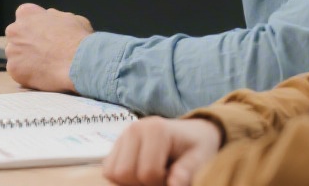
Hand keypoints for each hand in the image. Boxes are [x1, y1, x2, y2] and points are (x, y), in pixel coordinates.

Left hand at [4, 3, 91, 92]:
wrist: (78, 62)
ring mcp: (12, 51)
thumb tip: (49, 20)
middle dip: (28, 42)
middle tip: (44, 51)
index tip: (45, 34)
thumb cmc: (77, 38)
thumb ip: (53, 17)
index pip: (25, 17)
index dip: (36, 26)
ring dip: (26, 58)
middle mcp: (14, 30)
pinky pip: (18, 71)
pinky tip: (43, 74)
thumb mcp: (69, 17)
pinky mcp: (13, 69)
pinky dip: (28, 74)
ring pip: (16, 54)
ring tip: (46, 64)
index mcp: (26, 13)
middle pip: (17, 36)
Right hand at [103, 117, 221, 185]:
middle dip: (143, 184)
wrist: (192, 132)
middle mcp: (134, 129)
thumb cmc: (196, 146)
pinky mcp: (117, 144)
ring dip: (131, 182)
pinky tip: (141, 172)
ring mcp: (123, 136)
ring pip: (112, 173)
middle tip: (161, 177)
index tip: (174, 176)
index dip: (161, 182)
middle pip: (124, 173)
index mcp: (155, 130)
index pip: (147, 173)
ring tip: (151, 175)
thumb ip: (187, 171)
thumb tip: (174, 185)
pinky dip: (122, 179)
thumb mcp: (200, 158)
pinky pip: (109, 170)